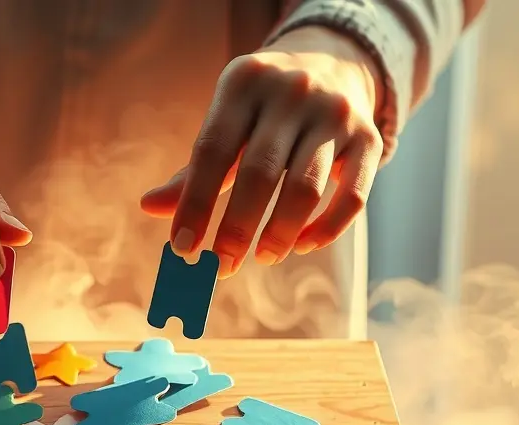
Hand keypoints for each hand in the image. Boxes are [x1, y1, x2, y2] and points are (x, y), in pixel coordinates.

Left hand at [141, 27, 383, 277]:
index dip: (195, 204)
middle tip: (220, 268)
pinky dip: (326, 230)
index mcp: (244, 82)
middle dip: (236, 229)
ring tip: (262, 257)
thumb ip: (193, 169)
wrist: (334, 63)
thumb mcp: (226, 122)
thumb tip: (149, 207)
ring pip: (306, 189)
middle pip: (260, 173)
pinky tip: (302, 246)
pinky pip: (352, 196)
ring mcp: (335, 112)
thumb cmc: (262, 109)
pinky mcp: (369, 136)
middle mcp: (291, 91)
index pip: (212, 151)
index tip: (182, 249)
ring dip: (280, 234)